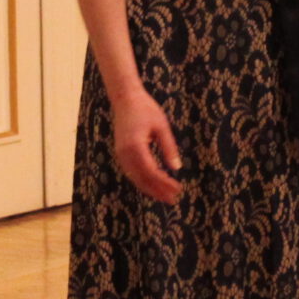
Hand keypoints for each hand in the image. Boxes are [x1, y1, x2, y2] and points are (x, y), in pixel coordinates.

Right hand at [110, 87, 181, 203]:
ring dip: (150, 188)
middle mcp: (125, 153)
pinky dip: (142, 180)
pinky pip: (131, 172)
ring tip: (165, 195)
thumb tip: (177, 168)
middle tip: (173, 199)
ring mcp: (120, 154)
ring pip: (135, 178)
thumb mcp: (162, 127)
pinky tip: (154, 183)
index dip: (164, 183)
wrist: (125, 98)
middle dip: (157, 191)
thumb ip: (169, 148)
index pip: (151, 171)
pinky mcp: (120, 153)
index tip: (178, 189)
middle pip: (142, 179)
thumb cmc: (146, 109)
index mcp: (135, 146)